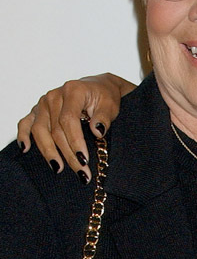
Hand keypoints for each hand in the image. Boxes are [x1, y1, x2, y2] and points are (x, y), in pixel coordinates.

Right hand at [17, 73, 134, 180]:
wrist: (98, 87)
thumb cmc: (105, 96)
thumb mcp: (110, 104)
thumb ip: (104, 117)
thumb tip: (97, 131)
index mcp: (73, 91)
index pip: (69, 120)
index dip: (75, 141)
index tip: (84, 159)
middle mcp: (55, 96)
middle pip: (56, 129)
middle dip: (68, 154)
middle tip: (80, 172)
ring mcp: (43, 103)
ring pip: (40, 131)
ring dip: (48, 152)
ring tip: (58, 168)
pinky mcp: (37, 110)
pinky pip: (25, 123)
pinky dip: (23, 135)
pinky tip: (25, 149)